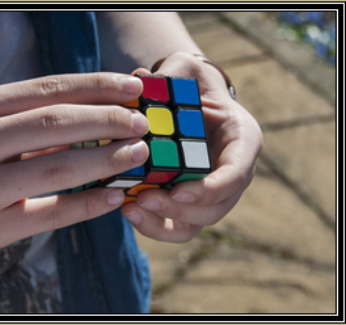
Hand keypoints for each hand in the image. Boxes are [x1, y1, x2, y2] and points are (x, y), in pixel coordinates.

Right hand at [0, 72, 150, 278]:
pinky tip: (113, 197)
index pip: (49, 88)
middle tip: (141, 123)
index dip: (97, 86)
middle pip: (59, 122)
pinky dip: (88, 204)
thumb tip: (83, 118)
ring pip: (60, 166)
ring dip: (106, 159)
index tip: (131, 87)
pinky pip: (51, 212)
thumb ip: (18, 121)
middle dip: (109, 119)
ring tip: (136, 154)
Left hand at [121, 52, 262, 242]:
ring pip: (195, 224)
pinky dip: (152, 225)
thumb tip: (139, 82)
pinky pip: (175, 225)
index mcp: (242, 139)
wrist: (186, 102)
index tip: (179, 193)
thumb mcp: (184, 70)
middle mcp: (232, 172)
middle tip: (145, 199)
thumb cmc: (189, 83)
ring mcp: (210, 192)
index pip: (236, 173)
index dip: (211, 188)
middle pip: (216, 207)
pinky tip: (127, 210)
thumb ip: (171, 73)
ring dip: (163, 223)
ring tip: (131, 209)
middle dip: (181, 210)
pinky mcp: (187, 203)